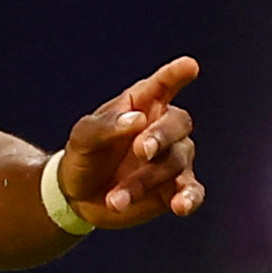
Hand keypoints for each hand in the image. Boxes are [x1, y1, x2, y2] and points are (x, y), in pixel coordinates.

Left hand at [57, 57, 202, 226]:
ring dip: (144, 181)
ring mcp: (172, 159)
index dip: (175, 75)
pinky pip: (192, 190)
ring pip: (174, 162)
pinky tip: (180, 206)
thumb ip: (107, 125)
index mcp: (140, 106)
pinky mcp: (174, 188)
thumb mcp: (83, 137)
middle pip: (177, 123)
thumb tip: (138, 119)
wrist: (79, 196)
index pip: (162, 86)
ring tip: (114, 199)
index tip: (190, 65)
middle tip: (141, 150)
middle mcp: (162, 129)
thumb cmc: (83, 155)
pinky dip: (188, 198)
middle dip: (160, 137)